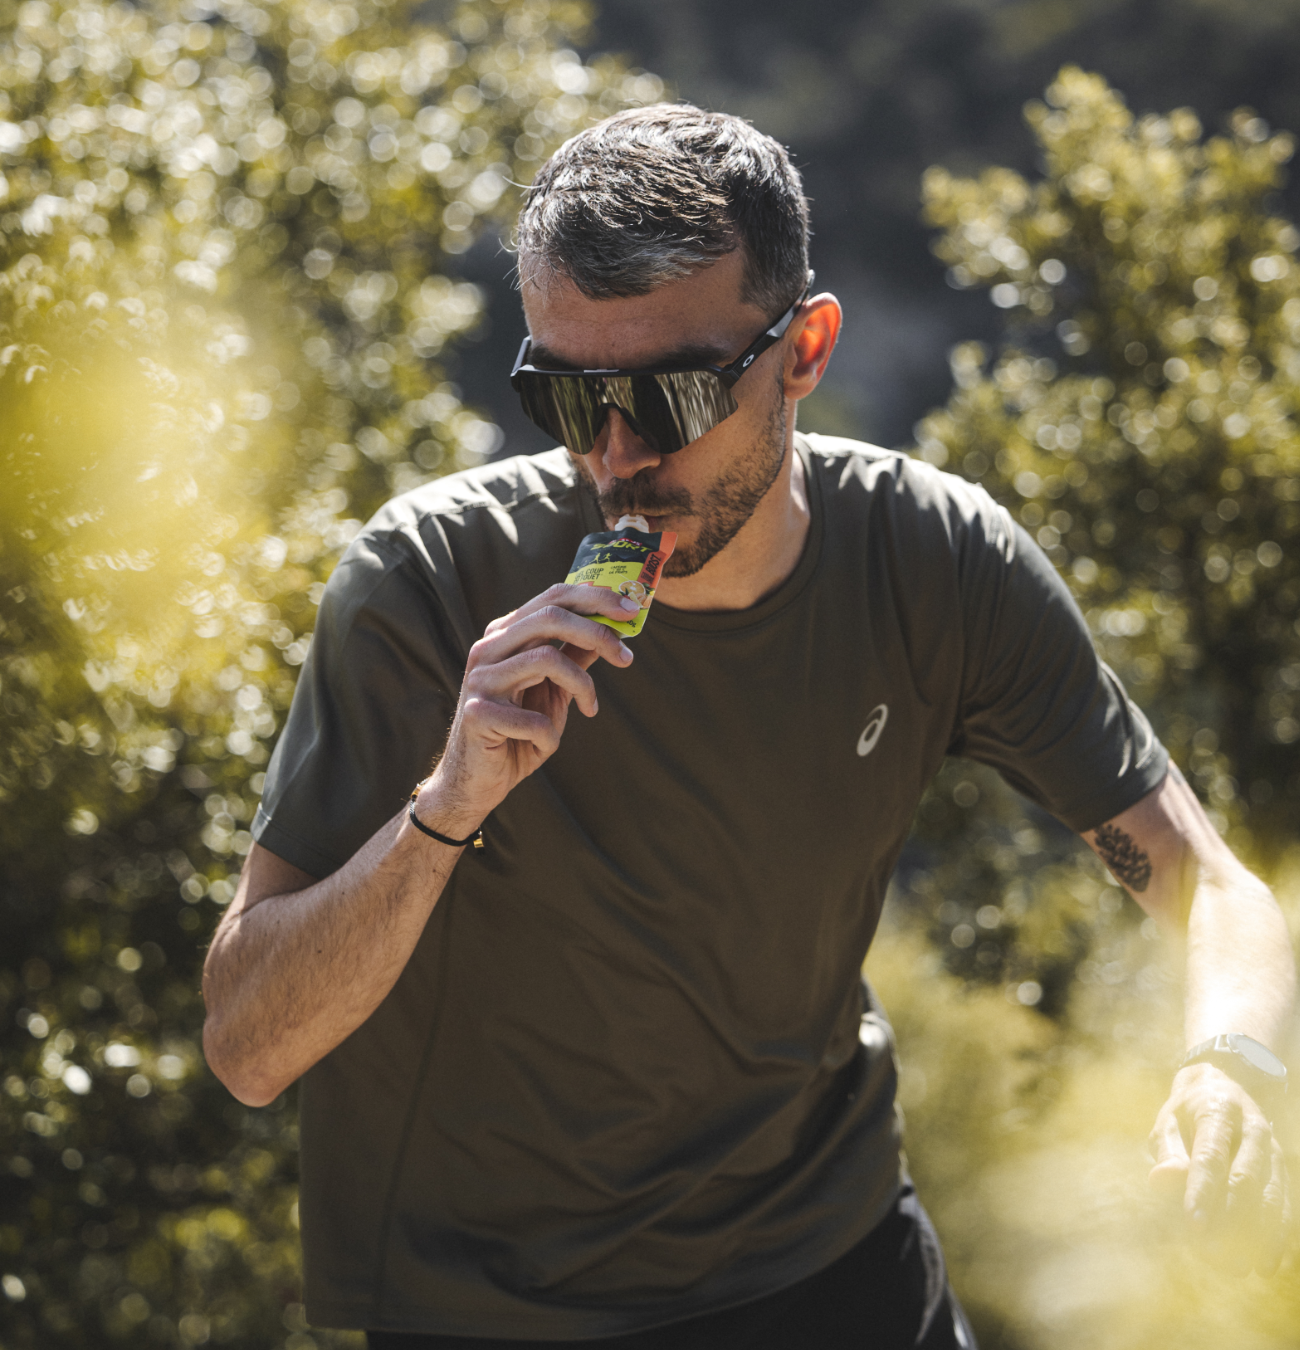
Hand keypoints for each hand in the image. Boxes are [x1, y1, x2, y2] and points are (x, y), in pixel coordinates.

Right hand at [414, 584, 638, 835]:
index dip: (595, 598)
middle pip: (550, 617)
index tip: (631, 611)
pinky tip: (542, 745)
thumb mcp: (553, 691)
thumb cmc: (517, 734)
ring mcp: (479, 680)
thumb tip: (610, 628)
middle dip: (598, 633)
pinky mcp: (477, 714)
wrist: (476, 780)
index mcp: (504, 635)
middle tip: (626, 657)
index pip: (552, 597)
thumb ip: (573, 657)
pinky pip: (534, 720)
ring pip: (546, 660)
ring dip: (582, 687)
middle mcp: (488, 649)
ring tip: (589, 708)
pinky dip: (550, 737)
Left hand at [1148, 1062, 1289, 1274]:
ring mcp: (1274, 1149)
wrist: (1221, 1087)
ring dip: (1255, 1235)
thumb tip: (1159, 1181)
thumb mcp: (1168, 1122)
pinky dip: (1276, 1235)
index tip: (1193, 1224)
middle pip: (1244, 1178)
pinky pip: (1285, 1204)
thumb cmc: (1186, 1112)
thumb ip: (1167, 1151)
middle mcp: (1254, 1128)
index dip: (1202, 1191)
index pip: (1210, 1155)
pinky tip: (1265, 1262)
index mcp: (1219, 1110)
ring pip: (1270, 1196)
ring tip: (1236, 1267)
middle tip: (1211, 1254)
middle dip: (1229, 1219)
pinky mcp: (1284, 1168)